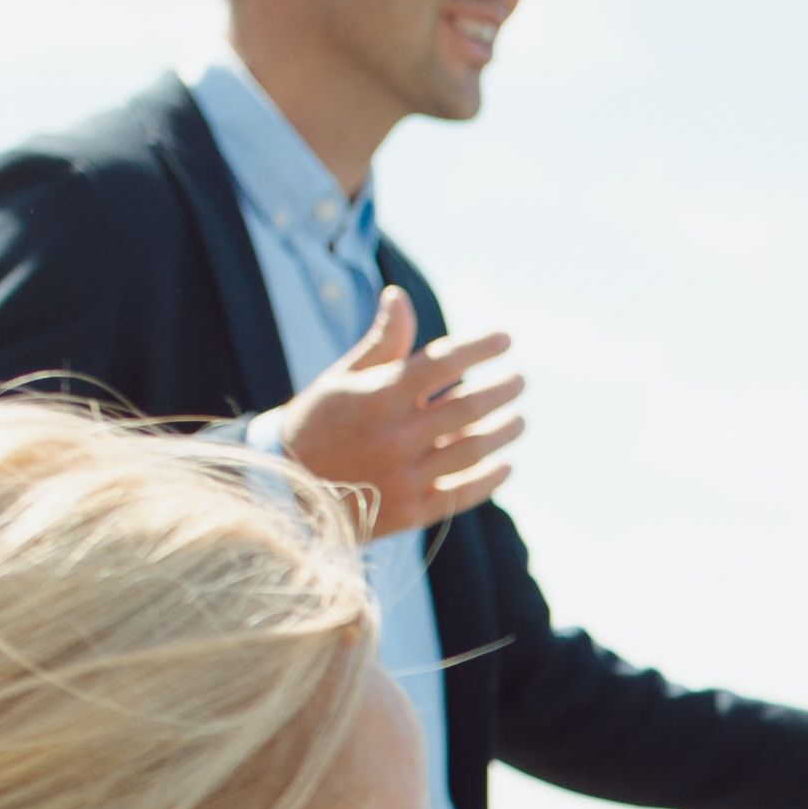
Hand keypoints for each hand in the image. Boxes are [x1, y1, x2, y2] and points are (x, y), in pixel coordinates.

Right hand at [258, 287, 521, 541]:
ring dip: (503, 434)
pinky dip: (489, 480)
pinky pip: (462, 493)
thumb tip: (400, 296)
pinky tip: (505, 466)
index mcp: (377, 398)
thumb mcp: (342, 380)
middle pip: (467, 408)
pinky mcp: (411, 512)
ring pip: (472, 451)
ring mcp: (405, 477)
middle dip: (501, 391)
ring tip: (519, 421)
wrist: (287, 493)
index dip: (478, 348)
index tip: (506, 339)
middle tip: (520, 381)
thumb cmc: (317, 424)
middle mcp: (395, 437)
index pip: (442, 363)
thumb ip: (380, 343)